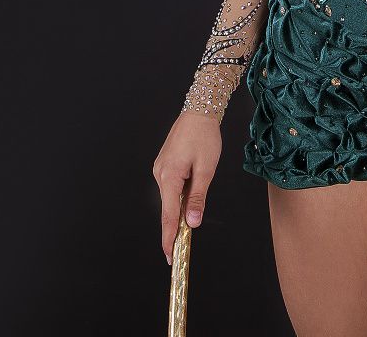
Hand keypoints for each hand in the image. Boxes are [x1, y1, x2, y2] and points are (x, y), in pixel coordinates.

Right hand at [152, 111, 223, 264]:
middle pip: (168, 207)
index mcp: (169, 176)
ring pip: (171, 196)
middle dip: (176, 225)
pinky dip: (179, 194)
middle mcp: (160, 174)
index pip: (168, 215)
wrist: (199, 110)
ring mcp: (161, 168)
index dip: (169, 237)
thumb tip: (192, 222)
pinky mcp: (165, 163)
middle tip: (182, 246)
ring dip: (180, 206)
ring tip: (193, 212)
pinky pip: (172, 185)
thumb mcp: (206, 169)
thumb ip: (198, 197)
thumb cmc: (204, 136)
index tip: (170, 256)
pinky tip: (190, 191)